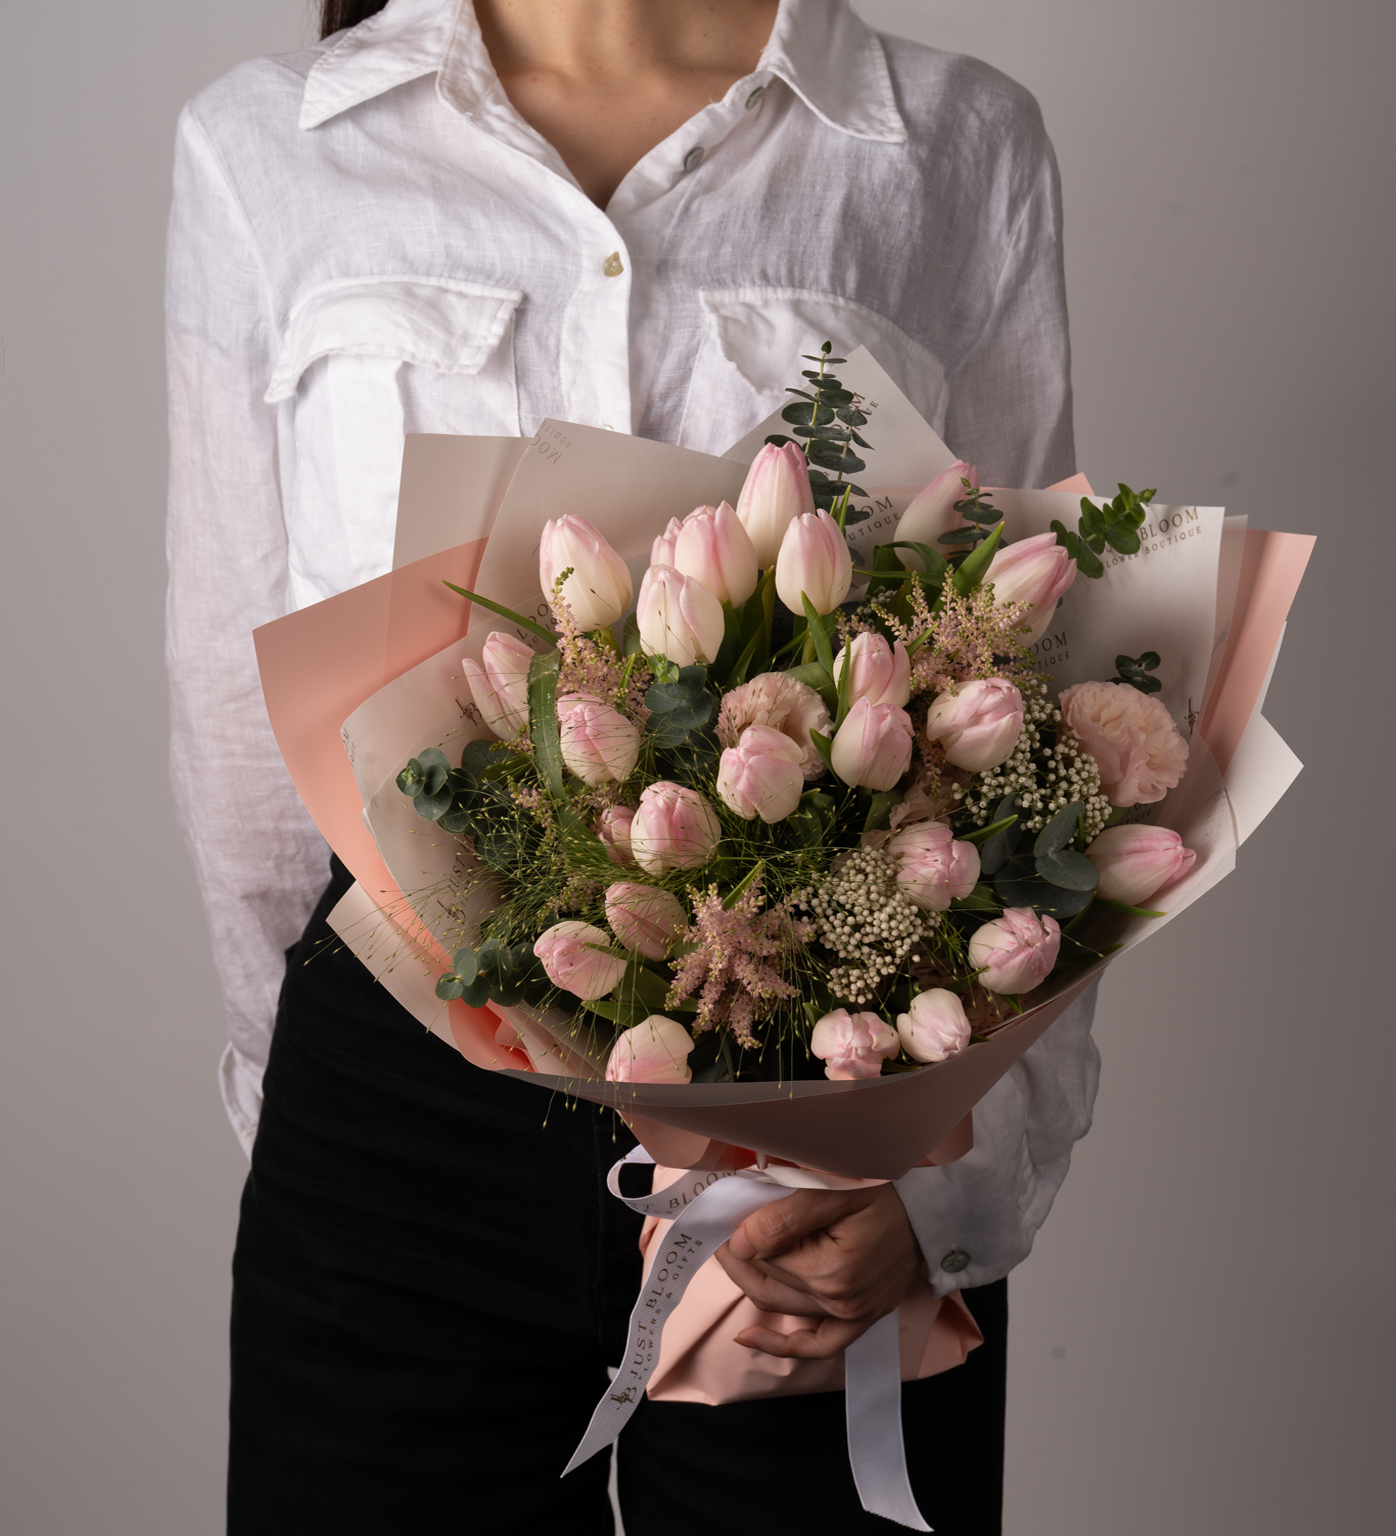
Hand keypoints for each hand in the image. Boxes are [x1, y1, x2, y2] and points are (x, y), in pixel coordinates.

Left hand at [714, 1183, 922, 1360]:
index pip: (764, 1258)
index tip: (724, 1215)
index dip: (739, 1236)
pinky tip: (748, 1338)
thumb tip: (740, 1242)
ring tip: (732, 1255)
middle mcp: (842, 1301)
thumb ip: (783, 1219)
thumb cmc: (886, 1189)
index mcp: (832, 1271)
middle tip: (719, 1233)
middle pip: (767, 1284)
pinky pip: (818, 1343)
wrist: (932, 1205)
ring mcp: (853, 1314)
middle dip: (737, 1259)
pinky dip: (782, 1344)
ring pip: (782, 1306)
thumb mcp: (833, 1191)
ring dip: (751, 1282)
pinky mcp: (862, 1317)